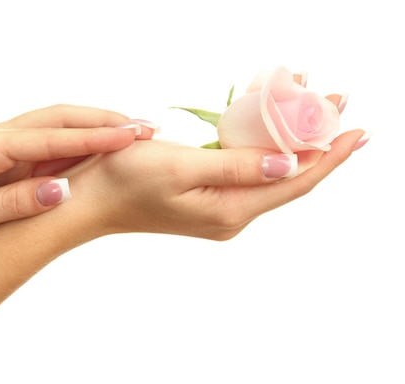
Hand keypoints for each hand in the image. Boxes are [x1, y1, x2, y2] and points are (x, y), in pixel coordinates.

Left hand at [0, 105, 153, 260]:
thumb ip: (14, 202)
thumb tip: (63, 188)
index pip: (52, 137)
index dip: (96, 136)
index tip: (134, 135)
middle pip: (58, 119)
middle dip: (104, 121)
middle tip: (147, 128)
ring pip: (55, 129)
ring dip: (94, 128)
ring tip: (133, 134)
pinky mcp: (2, 162)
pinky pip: (46, 147)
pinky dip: (76, 144)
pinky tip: (98, 150)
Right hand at [62, 129, 366, 240]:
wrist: (90, 200)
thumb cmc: (125, 180)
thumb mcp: (182, 168)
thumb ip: (237, 167)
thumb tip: (290, 166)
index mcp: (229, 210)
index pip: (295, 182)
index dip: (329, 154)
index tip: (357, 127)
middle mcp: (232, 216)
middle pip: (289, 178)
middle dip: (317, 143)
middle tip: (336, 103)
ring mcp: (221, 210)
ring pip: (270, 175)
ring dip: (292, 143)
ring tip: (310, 110)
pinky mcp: (209, 201)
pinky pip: (249, 175)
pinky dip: (265, 151)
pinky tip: (271, 133)